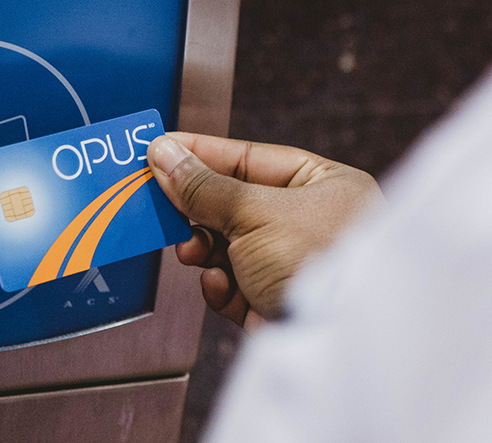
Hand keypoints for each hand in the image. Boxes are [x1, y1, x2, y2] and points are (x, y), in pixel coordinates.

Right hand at [147, 132, 381, 329]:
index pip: (252, 159)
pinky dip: (220, 284)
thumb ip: (204, 186)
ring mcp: (293, 264)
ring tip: (190, 251)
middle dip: (198, 210)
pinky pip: (234, 286)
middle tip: (159, 205)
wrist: (332, 340)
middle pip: (236, 204)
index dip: (203, 154)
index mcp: (323, 185)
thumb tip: (164, 153)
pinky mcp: (275, 303)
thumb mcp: (254, 212)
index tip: (159, 150)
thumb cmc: (314, 261)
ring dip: (203, 249)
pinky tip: (217, 283)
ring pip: (229, 247)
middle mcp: (311, 222)